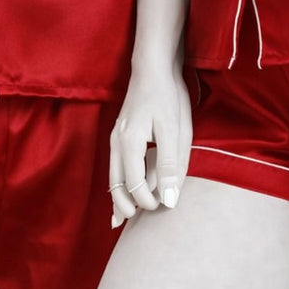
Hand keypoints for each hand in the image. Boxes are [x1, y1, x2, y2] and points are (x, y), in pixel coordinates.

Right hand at [109, 63, 192, 228]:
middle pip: (116, 185)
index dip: (148, 201)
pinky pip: (117, 165)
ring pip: (113, 176)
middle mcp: (116, 142)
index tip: (164, 207)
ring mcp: (116, 137)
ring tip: (122, 218)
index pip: (134, 186)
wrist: (153, 66)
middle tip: (137, 223)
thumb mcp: (174, 130)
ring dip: (119, 197)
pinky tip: (126, 191)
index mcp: (129, 143)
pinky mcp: (121, 133)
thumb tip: (168, 201)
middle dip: (125, 206)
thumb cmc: (167, 96)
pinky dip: (121, 182)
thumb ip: (170, 166)